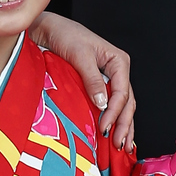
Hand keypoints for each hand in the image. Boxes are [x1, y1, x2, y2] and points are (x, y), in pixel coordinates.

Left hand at [31, 13, 135, 148]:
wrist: (49, 30)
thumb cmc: (65, 35)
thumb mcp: (79, 55)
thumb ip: (92, 79)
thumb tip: (102, 103)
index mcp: (118, 61)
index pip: (122, 93)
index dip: (114, 113)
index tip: (104, 128)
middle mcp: (117, 71)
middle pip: (127, 103)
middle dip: (124, 125)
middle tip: (118, 144)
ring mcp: (109, 80)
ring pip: (123, 107)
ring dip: (123, 126)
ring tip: (123, 146)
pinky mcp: (98, 86)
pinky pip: (111, 105)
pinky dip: (114, 120)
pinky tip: (116, 134)